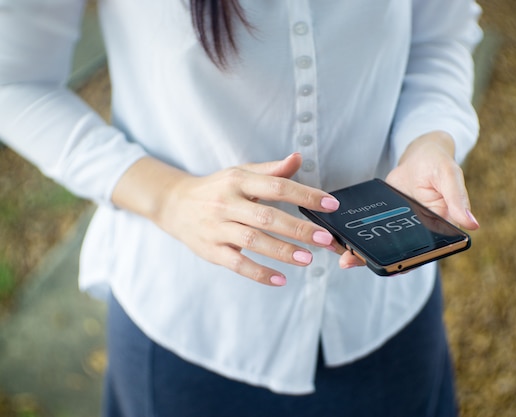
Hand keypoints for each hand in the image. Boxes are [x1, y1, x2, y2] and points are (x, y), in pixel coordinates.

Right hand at [113, 153, 339, 285]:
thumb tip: (298, 158)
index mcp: (238, 180)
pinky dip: (259, 273)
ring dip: (282, 251)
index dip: (305, 195)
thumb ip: (271, 170)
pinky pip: (237, 264)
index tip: (330, 204)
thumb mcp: (240, 173)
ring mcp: (217, 228)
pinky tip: (280, 279)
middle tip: (325, 238)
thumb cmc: (216, 188)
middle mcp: (226, 203)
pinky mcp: (211, 250)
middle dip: (298, 228)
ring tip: (308, 259)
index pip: (277, 186)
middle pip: (267, 216)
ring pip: (253, 241)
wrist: (174, 204)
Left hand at [338, 131, 479, 268]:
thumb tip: (472, 224)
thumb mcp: (449, 176)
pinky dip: (359, 237)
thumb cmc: (439, 163)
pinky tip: (342, 240)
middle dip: (377, 262)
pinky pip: (373, 233)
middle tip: (351, 262)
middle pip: (400, 254)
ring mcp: (401, 228)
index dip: (409, 262)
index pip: (426, 252)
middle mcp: (420, 233)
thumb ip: (457, 198)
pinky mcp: (386, 220)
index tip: (392, 268)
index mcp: (441, 228)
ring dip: (363, 254)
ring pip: (384, 247)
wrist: (420, 154)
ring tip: (343, 257)